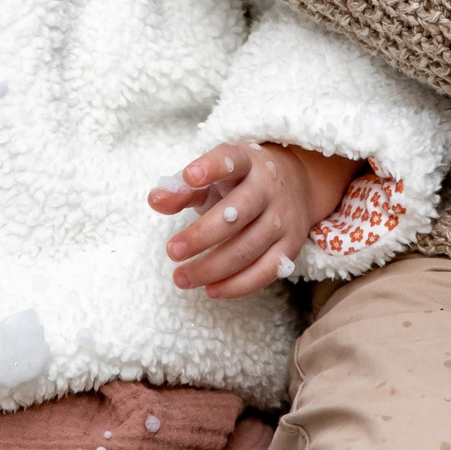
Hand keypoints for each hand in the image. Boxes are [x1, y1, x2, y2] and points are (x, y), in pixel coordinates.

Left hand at [150, 141, 359, 298]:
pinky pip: (266, 272)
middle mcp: (268, 188)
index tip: (189, 177)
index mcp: (246, 162)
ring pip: (248, 248)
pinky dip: (237, 285)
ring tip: (181, 277)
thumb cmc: (239, 182)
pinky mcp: (290, 246)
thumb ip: (182, 189)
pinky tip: (210, 289)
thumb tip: (155, 200)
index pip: (230, 160)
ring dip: (211, 268)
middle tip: (172, 251)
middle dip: (202, 235)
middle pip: (237, 214)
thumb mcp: (212, 176)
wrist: (294, 184)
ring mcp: (283, 218)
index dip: (212, 167)